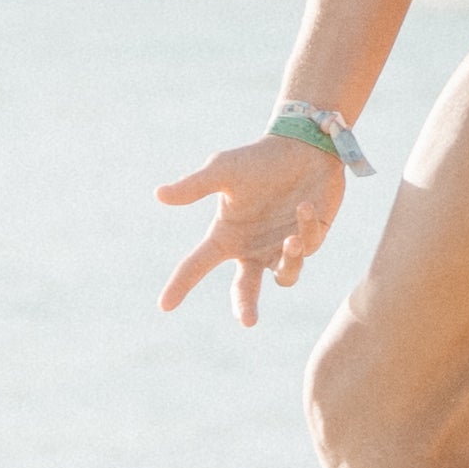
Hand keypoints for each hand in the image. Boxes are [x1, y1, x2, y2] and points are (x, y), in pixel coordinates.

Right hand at [157, 133, 350, 325]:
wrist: (300, 147)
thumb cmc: (257, 159)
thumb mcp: (222, 170)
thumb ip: (194, 186)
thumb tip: (159, 194)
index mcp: (226, 236)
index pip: (197, 264)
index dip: (180, 284)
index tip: (164, 305)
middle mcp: (252, 248)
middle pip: (244, 288)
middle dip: (245, 305)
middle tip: (248, 321)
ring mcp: (281, 247)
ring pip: (284, 275)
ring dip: (288, 261)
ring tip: (290, 241)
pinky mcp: (309, 239)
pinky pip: (307, 246)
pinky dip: (305, 227)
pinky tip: (304, 205)